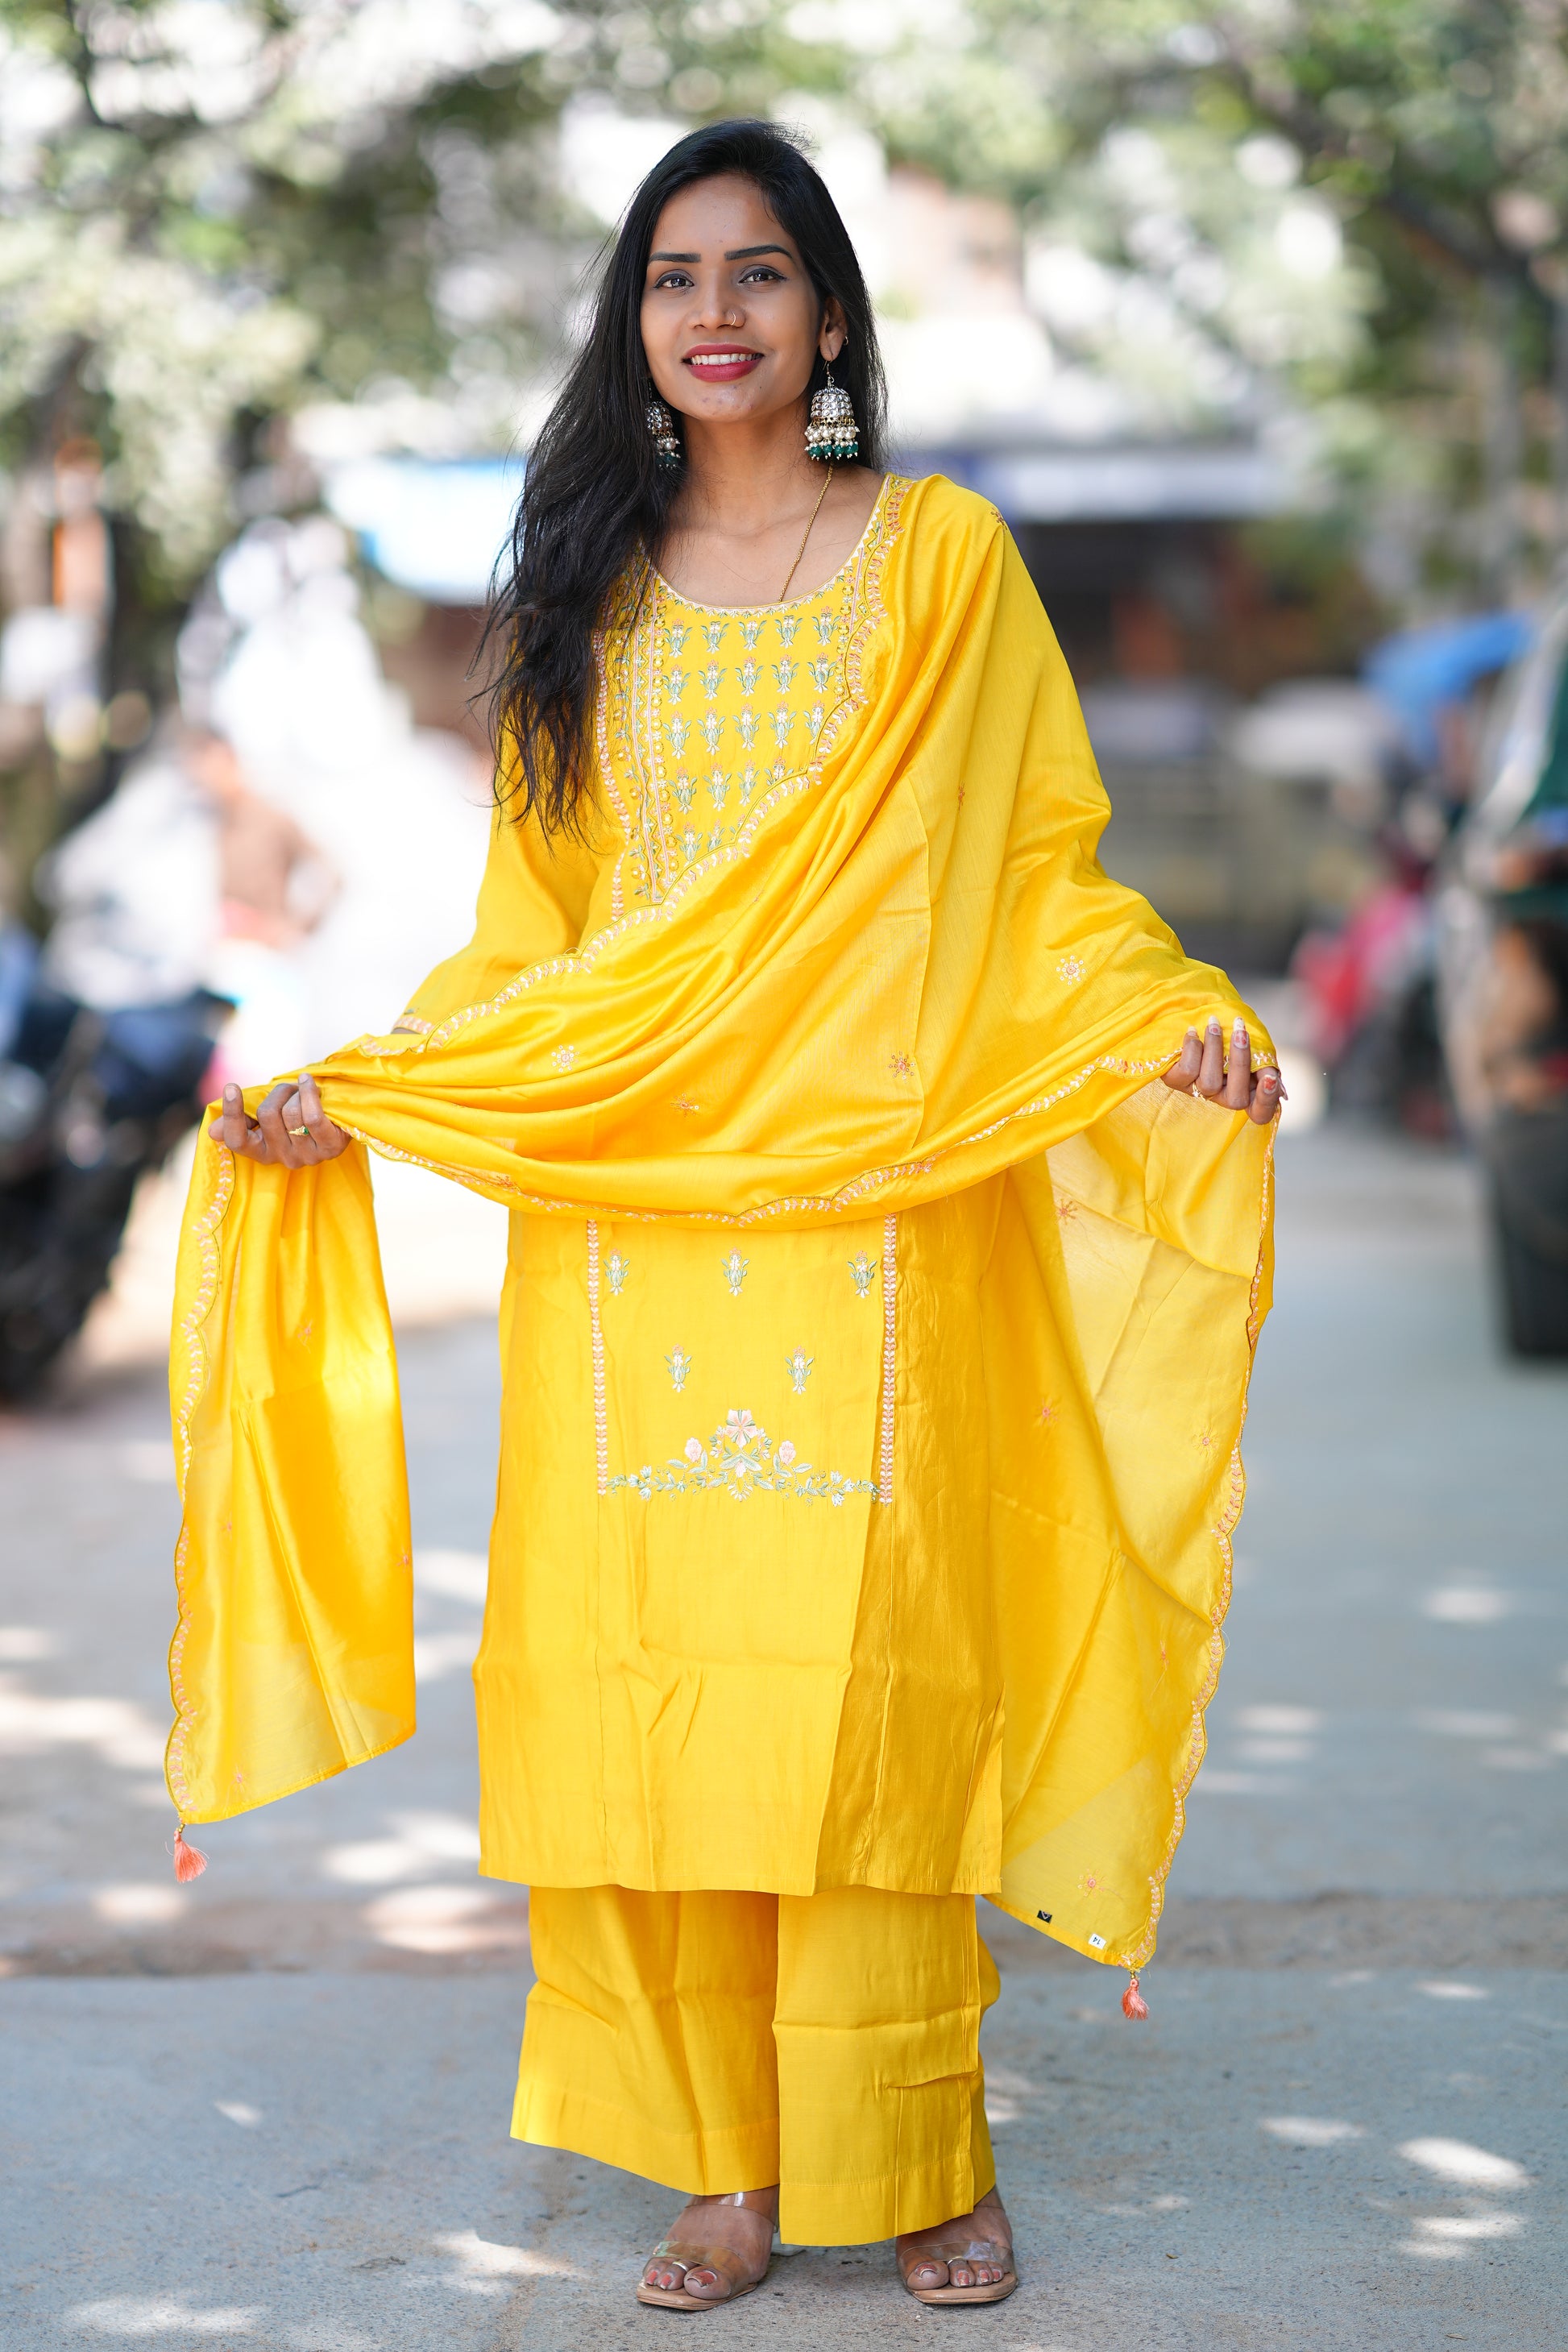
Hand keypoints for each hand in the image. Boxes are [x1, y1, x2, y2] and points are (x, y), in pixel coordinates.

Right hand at [207, 1074, 350, 1166]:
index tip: (231, 1087)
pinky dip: (309, 1093)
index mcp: (261, 1152)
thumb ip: (241, 1122)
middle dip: (278, 1093)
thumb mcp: (267, 1117)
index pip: (237, 1141)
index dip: (232, 1115)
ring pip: (291, 1113)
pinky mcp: (331, 1148)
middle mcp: (283, 1158)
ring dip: (296, 1092)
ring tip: (304, 1092)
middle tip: (288, 1089)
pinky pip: (313, 1117)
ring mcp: (308, 1156)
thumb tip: (212, 1131)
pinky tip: (308, 1082)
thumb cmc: (297, 1114)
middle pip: (267, 1115)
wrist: (337, 1119)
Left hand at [1161, 1018, 1283, 1125]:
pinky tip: (1194, 1032)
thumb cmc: (1229, 1031)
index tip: (1270, 1077)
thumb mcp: (1252, 1045)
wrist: (1194, 1013)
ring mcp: (1198, 1090)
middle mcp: (1222, 1096)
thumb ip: (1264, 1063)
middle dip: (1240, 1063)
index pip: (1260, 1113)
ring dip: (1214, 1049)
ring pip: (1209, 1084)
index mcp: (1246, 1089)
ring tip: (1214, 1024)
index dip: (1266, 1101)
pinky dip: (1192, 1048)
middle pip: (1236, 1100)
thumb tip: (1275, 1081)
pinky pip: (1187, 1072)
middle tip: (1241, 1032)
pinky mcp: (1175, 1081)